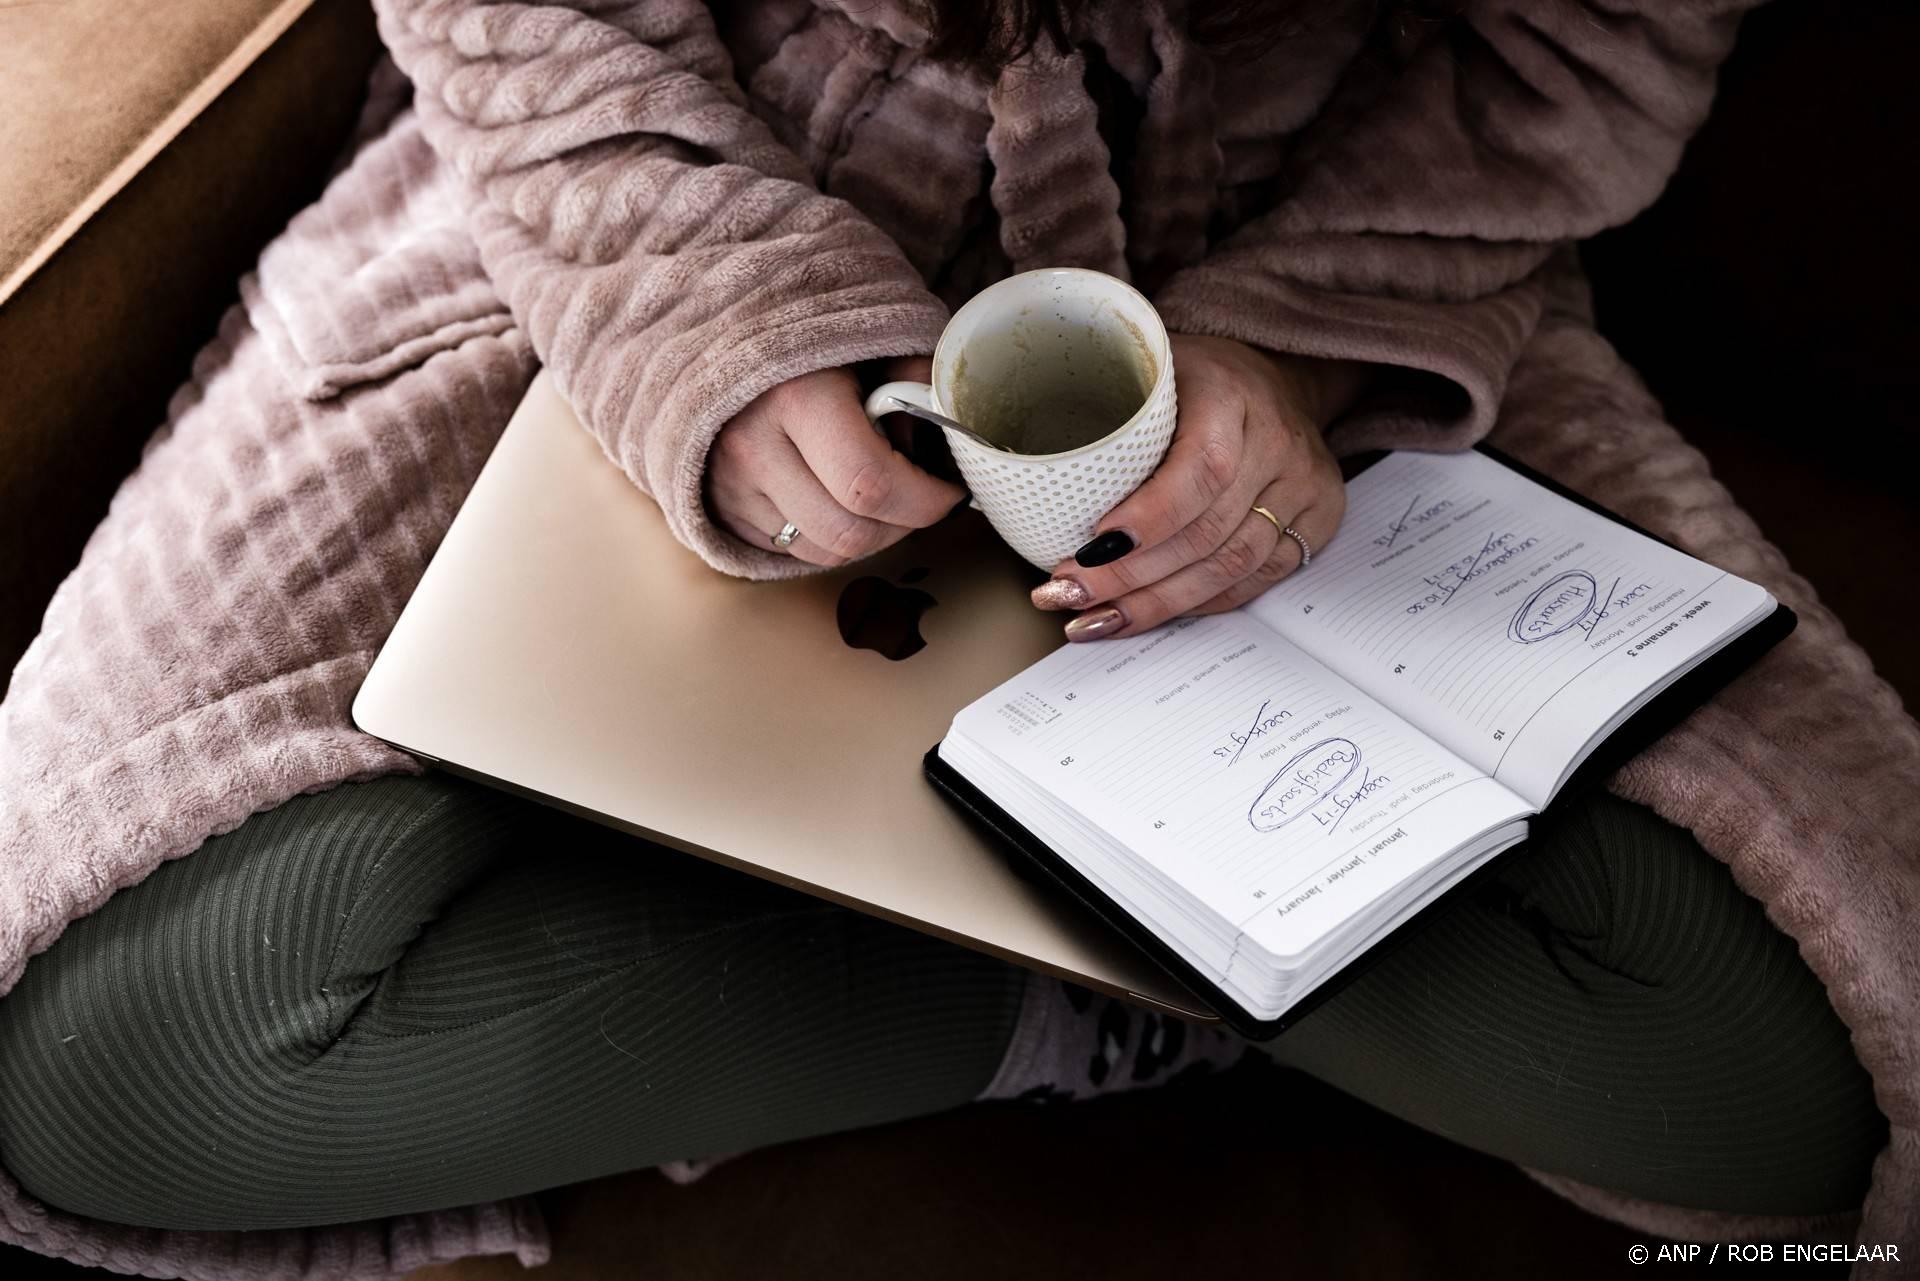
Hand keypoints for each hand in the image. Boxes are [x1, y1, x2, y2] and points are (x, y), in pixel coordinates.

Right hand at [706, 364, 964, 565]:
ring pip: (825, 552)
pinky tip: (838, 499)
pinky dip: (830, 537)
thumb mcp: (873, 340)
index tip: (949, 491)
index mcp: (796, 396)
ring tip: (880, 498)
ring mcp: (732, 485)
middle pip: (850, 533)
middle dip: (903, 525)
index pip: (870, 484)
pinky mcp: (723, 511)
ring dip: (868, 537)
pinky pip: (795, 553)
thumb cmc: (813, 341)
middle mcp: (754, 447)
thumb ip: (918, 381)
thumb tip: (956, 431)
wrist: (724, 342)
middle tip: (921, 499)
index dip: (925, 501)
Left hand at [1030, 335, 1357, 639]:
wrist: (1278, 381)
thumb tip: (1003, 457)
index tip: (1090, 548)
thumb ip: (1099, 406)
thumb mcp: (1150, 366)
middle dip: (1130, 576)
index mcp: (1233, 394)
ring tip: (1092, 617)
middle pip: (1208, 531)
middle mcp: (1279, 442)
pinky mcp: (1316, 522)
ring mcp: (1304, 486)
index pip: (1202, 469)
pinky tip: (1144, 614)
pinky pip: (1253, 581)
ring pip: (1231, 567)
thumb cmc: (1194, 378)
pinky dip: (1195, 605)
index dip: (1148, 519)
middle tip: (1065, 593)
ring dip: (1155, 603)